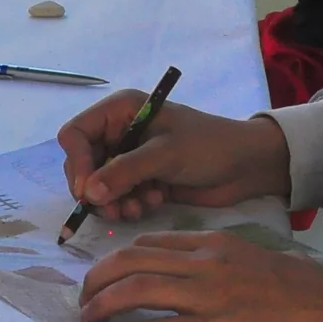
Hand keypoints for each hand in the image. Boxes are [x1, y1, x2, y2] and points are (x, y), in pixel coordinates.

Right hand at [59, 93, 289, 220]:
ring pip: (99, 185)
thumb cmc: (208, 147)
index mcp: (120, 111)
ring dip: (115, 201)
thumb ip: (125, 172)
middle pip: (83, 164)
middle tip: (113, 211)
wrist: (246, 166)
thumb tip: (88, 194)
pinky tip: (154, 203)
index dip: (77, 163)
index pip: (76, 134)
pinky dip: (130, 204)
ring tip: (138, 209)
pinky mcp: (142, 179)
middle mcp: (119, 131)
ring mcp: (130, 157)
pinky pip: (119, 196)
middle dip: (96, 189)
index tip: (88, 192)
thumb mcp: (165, 154)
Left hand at [78, 232, 322, 321]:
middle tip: (83, 298)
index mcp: (216, 243)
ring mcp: (209, 295)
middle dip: (98, 278)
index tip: (104, 275)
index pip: (151, 243)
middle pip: (132, 260)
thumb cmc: (303, 292)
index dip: (118, 258)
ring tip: (87, 318)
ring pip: (138, 289)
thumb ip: (222, 259)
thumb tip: (192, 268)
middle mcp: (206, 263)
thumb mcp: (258, 258)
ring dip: (103, 304)